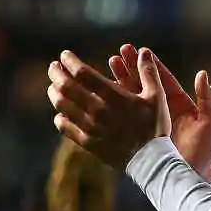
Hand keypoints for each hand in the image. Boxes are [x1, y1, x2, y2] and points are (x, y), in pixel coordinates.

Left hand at [47, 48, 169, 169]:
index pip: (82, 73)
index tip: (65, 55)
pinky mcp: (87, 142)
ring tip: (54, 87)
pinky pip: (65, 127)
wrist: (151, 159)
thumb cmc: (154, 126)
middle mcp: (97, 110)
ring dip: (54, 92)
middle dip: (56, 73)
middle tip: (53, 67)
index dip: (70, 61)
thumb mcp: (157, 97)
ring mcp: (90, 127)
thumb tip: (144, 51)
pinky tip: (61, 113)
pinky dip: (59, 117)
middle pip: (66, 87)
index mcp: (113, 96)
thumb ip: (149, 73)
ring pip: (62, 105)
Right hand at [109, 43, 210, 182]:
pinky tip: (102, 92)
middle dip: (131, 68)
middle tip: (118, 53)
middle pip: (145, 84)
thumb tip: (202, 74)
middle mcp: (163, 110)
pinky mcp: (140, 133)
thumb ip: (207, 99)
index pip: (162, 79)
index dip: (150, 65)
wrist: (191, 176)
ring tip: (107, 65)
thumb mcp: (209, 123)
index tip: (139, 50)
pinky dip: (115, 103)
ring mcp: (150, 122)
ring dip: (119, 81)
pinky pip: (125, 115)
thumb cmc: (204, 151)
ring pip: (132, 97)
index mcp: (179, 104)